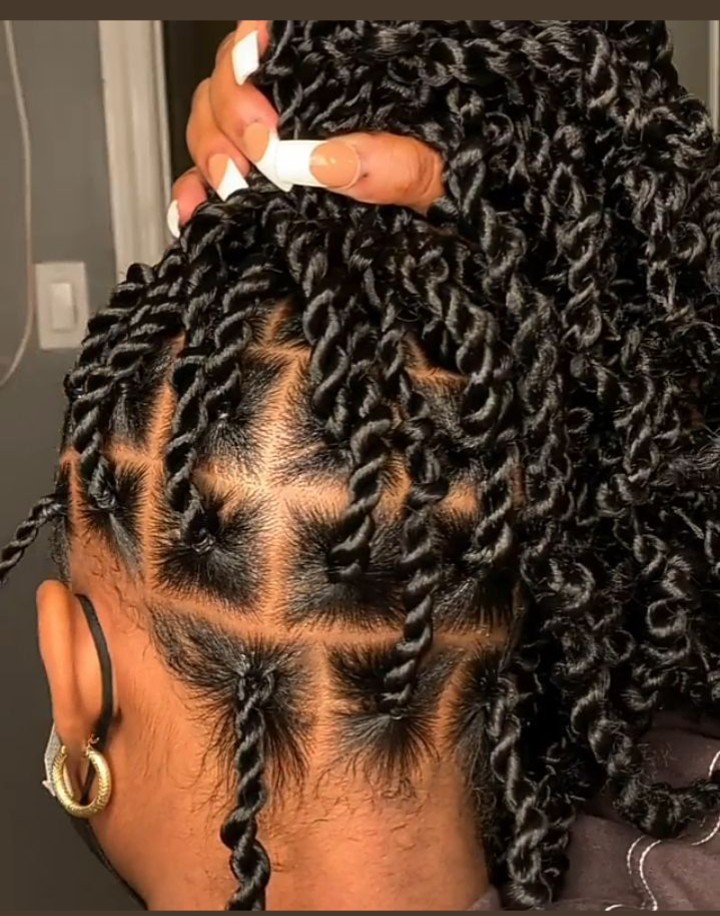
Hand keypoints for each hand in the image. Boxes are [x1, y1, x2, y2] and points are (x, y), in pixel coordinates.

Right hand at [168, 20, 444, 236]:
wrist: (464, 240)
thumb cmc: (460, 185)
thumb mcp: (443, 175)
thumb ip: (398, 164)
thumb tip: (330, 162)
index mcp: (351, 76)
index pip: (279, 37)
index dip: (252, 54)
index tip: (260, 106)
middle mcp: (308, 99)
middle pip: (235, 77)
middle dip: (229, 117)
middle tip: (252, 162)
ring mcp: (282, 139)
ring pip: (214, 120)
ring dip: (210, 155)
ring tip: (228, 191)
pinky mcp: (266, 180)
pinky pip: (213, 174)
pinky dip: (196, 192)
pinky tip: (195, 209)